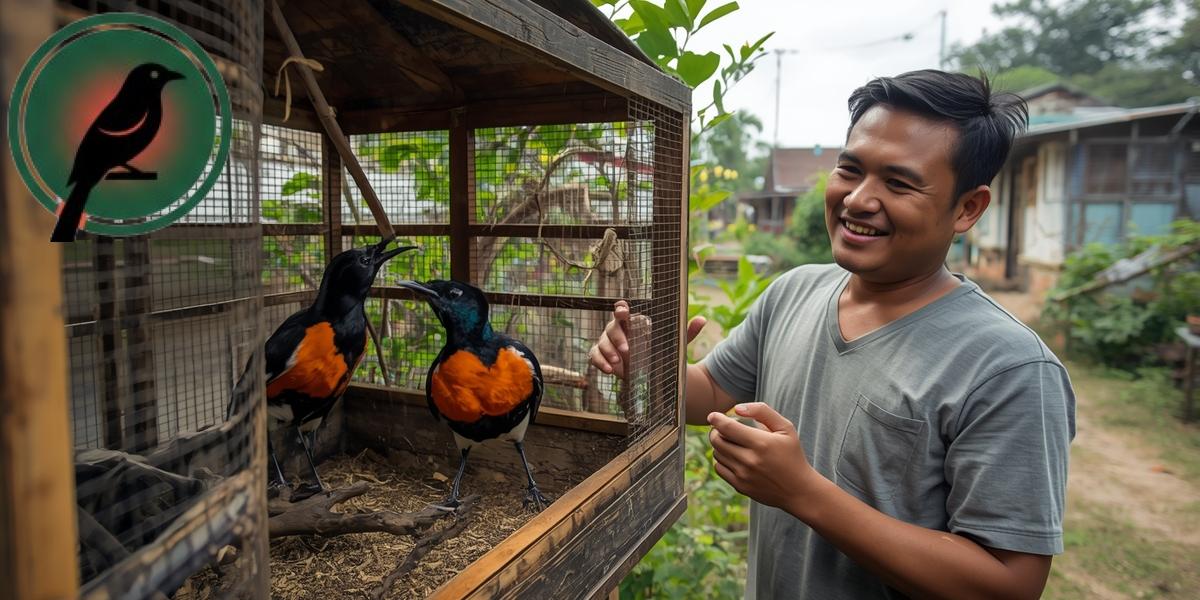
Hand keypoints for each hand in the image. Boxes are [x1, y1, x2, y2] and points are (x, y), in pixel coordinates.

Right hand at [589, 300, 706, 378]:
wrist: (646, 373)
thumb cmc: (656, 353)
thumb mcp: (673, 344)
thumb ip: (686, 332)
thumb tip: (702, 319)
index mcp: (632, 321)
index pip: (622, 309)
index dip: (621, 309)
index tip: (623, 312)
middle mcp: (617, 329)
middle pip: (612, 326)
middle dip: (618, 337)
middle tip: (628, 350)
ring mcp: (607, 343)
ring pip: (602, 342)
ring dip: (608, 351)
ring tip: (618, 363)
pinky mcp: (600, 356)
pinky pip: (594, 355)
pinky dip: (600, 362)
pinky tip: (609, 370)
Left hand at [707, 402, 815, 511]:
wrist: (799, 490)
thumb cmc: (792, 455)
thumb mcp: (785, 428)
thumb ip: (762, 411)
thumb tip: (737, 408)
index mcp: (761, 443)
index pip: (727, 427)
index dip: (715, 419)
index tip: (712, 416)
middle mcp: (750, 460)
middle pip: (717, 440)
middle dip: (715, 431)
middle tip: (721, 428)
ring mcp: (743, 475)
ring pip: (717, 454)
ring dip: (719, 445)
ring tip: (730, 442)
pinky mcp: (740, 486)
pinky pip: (719, 468)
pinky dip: (721, 460)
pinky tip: (732, 456)